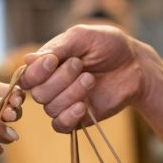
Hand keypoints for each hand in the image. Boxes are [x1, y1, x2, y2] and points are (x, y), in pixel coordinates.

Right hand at [19, 24, 147, 131]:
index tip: (53, 61)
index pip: (27, 77)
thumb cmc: (108, 46)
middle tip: (80, 65)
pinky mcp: (78, 118)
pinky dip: (69, 116)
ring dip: (71, 93)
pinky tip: (83, 106)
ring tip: (90, 79)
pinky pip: (60, 126)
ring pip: (51, 108)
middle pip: (38, 94)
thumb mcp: (82, 37)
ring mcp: (64, 103)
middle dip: (60, 79)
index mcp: (47, 65)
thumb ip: (56, 47)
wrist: (135, 65)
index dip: (36, 73)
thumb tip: (27, 60)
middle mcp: (51, 85)